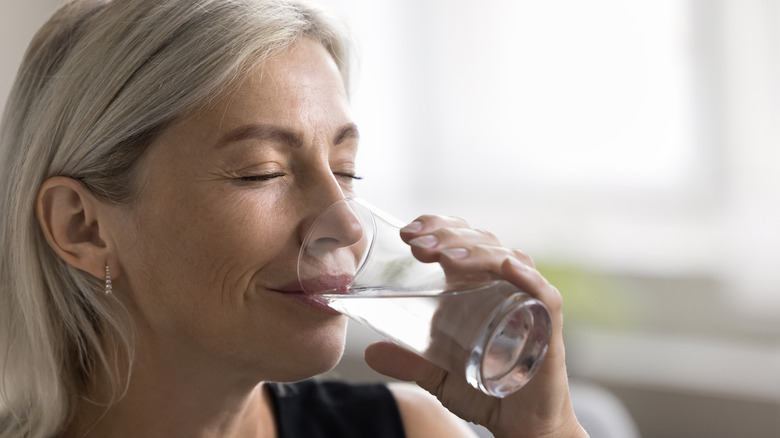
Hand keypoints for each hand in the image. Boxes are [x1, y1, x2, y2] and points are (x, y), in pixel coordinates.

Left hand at [363, 215, 587, 437]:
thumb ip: (409, 360)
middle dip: (448, 236)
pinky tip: (507, 267)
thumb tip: (370, 353)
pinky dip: (527, 278)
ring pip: (508, 259)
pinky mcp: (548, 327)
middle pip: (482, 243)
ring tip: (445, 258)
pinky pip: (543, 294)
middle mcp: (505, 285)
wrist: (522, 426)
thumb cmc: (486, 388)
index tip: (407, 233)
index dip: (437, 227)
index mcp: (479, 285)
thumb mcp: (438, 374)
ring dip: (476, 252)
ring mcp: (528, 302)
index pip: (462, 239)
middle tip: (418, 244)